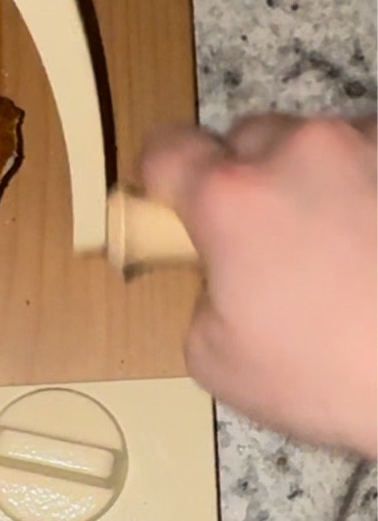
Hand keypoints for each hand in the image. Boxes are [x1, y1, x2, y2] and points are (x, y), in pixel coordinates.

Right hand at [142, 113, 376, 456]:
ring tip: (346, 250)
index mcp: (232, 200)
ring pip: (319, 145)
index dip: (164, 179)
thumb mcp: (216, 360)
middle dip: (249, 185)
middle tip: (273, 247)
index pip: (167, 151)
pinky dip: (371, 189)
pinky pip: (374, 157)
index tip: (175, 205)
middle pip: (248, 141)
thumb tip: (221, 271)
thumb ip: (201, 292)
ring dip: (317, 183)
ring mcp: (370, 145)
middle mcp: (301, 151)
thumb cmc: (334, 379)